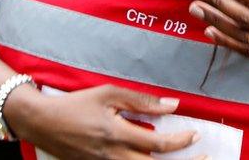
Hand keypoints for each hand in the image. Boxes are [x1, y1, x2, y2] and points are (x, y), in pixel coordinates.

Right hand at [8, 84, 200, 159]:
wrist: (43, 122)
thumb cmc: (76, 104)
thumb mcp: (109, 94)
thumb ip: (141, 101)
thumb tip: (172, 105)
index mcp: (117, 135)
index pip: (157, 144)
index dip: (180, 142)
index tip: (195, 134)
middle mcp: (112, 156)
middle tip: (204, 157)